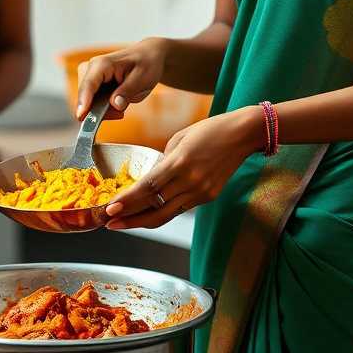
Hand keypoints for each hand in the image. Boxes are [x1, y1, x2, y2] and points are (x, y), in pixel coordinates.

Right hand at [75, 38, 169, 120]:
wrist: (149, 57)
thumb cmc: (146, 63)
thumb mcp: (143, 77)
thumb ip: (128, 91)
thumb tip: (115, 104)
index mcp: (102, 64)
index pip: (88, 84)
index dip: (83, 102)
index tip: (82, 117)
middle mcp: (92, 69)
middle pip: (86, 97)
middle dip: (101, 110)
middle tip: (121, 113)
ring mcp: (91, 77)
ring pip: (89, 102)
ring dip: (105, 109)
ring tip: (125, 103)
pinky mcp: (94, 84)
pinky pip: (94, 102)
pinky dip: (106, 107)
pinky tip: (119, 102)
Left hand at [103, 107, 265, 229]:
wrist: (242, 135)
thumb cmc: (210, 130)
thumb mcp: (179, 138)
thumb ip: (162, 160)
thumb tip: (149, 178)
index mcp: (179, 162)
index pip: (147, 187)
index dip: (126, 201)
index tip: (110, 209)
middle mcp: (190, 181)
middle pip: (154, 207)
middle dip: (129, 217)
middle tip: (109, 222)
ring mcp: (200, 191)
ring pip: (165, 214)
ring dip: (142, 220)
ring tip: (123, 222)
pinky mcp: (208, 197)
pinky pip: (179, 209)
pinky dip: (161, 211)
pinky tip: (147, 213)